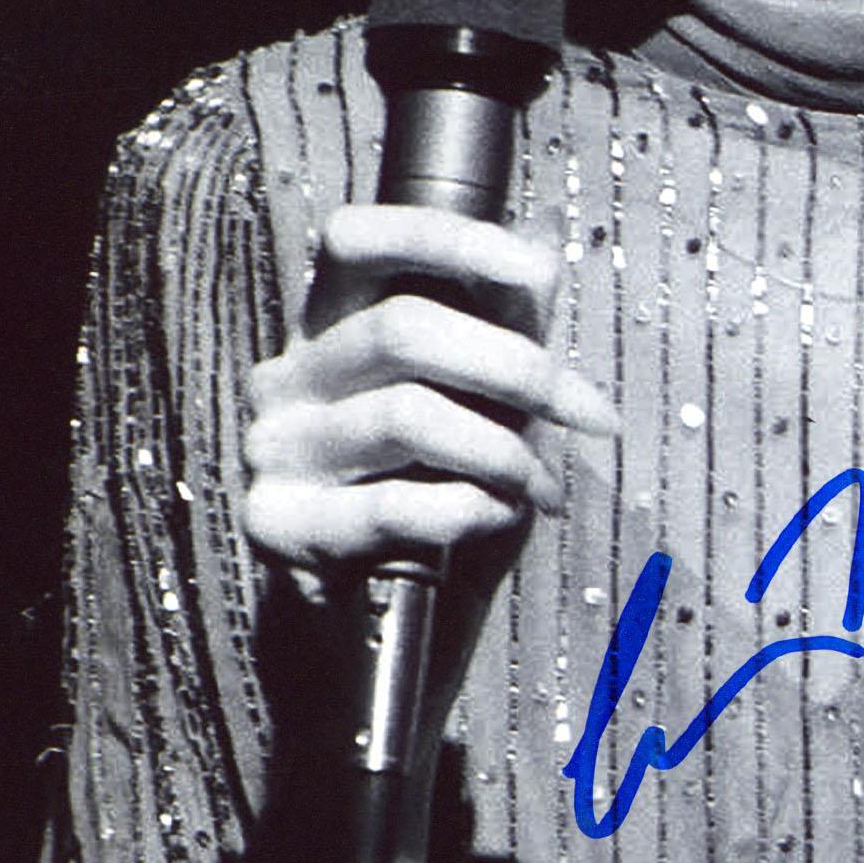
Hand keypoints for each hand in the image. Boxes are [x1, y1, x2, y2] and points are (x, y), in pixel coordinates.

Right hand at [242, 203, 615, 570]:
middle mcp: (287, 376)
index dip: (445, 239)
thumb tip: (545, 247)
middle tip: (589, 414)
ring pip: (406, 414)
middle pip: (403, 327)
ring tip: (541, 486)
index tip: (537, 275)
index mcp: (329, 325)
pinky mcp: (277, 527)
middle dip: (517, 368)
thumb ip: (504, 325)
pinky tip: (495, 517)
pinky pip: (390, 504)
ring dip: (503, 453)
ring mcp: (273, 451)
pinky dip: (467, 509)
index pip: (354, 238)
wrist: (388, 624)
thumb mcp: (483, 398)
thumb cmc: (440, 493)